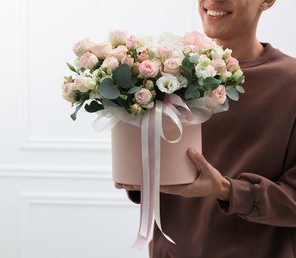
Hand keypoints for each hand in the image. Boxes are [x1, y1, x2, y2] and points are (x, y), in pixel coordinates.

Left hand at [115, 148, 230, 200]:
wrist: (219, 188)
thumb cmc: (214, 182)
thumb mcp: (208, 171)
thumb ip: (199, 160)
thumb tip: (189, 150)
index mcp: (183, 189)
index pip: (161, 187)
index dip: (148, 184)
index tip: (136, 182)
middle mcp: (176, 189)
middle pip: (153, 187)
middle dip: (137, 185)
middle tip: (121, 182)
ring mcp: (176, 186)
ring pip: (155, 185)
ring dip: (141, 182)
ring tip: (125, 180)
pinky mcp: (177, 183)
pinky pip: (162, 181)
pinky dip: (151, 178)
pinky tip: (143, 174)